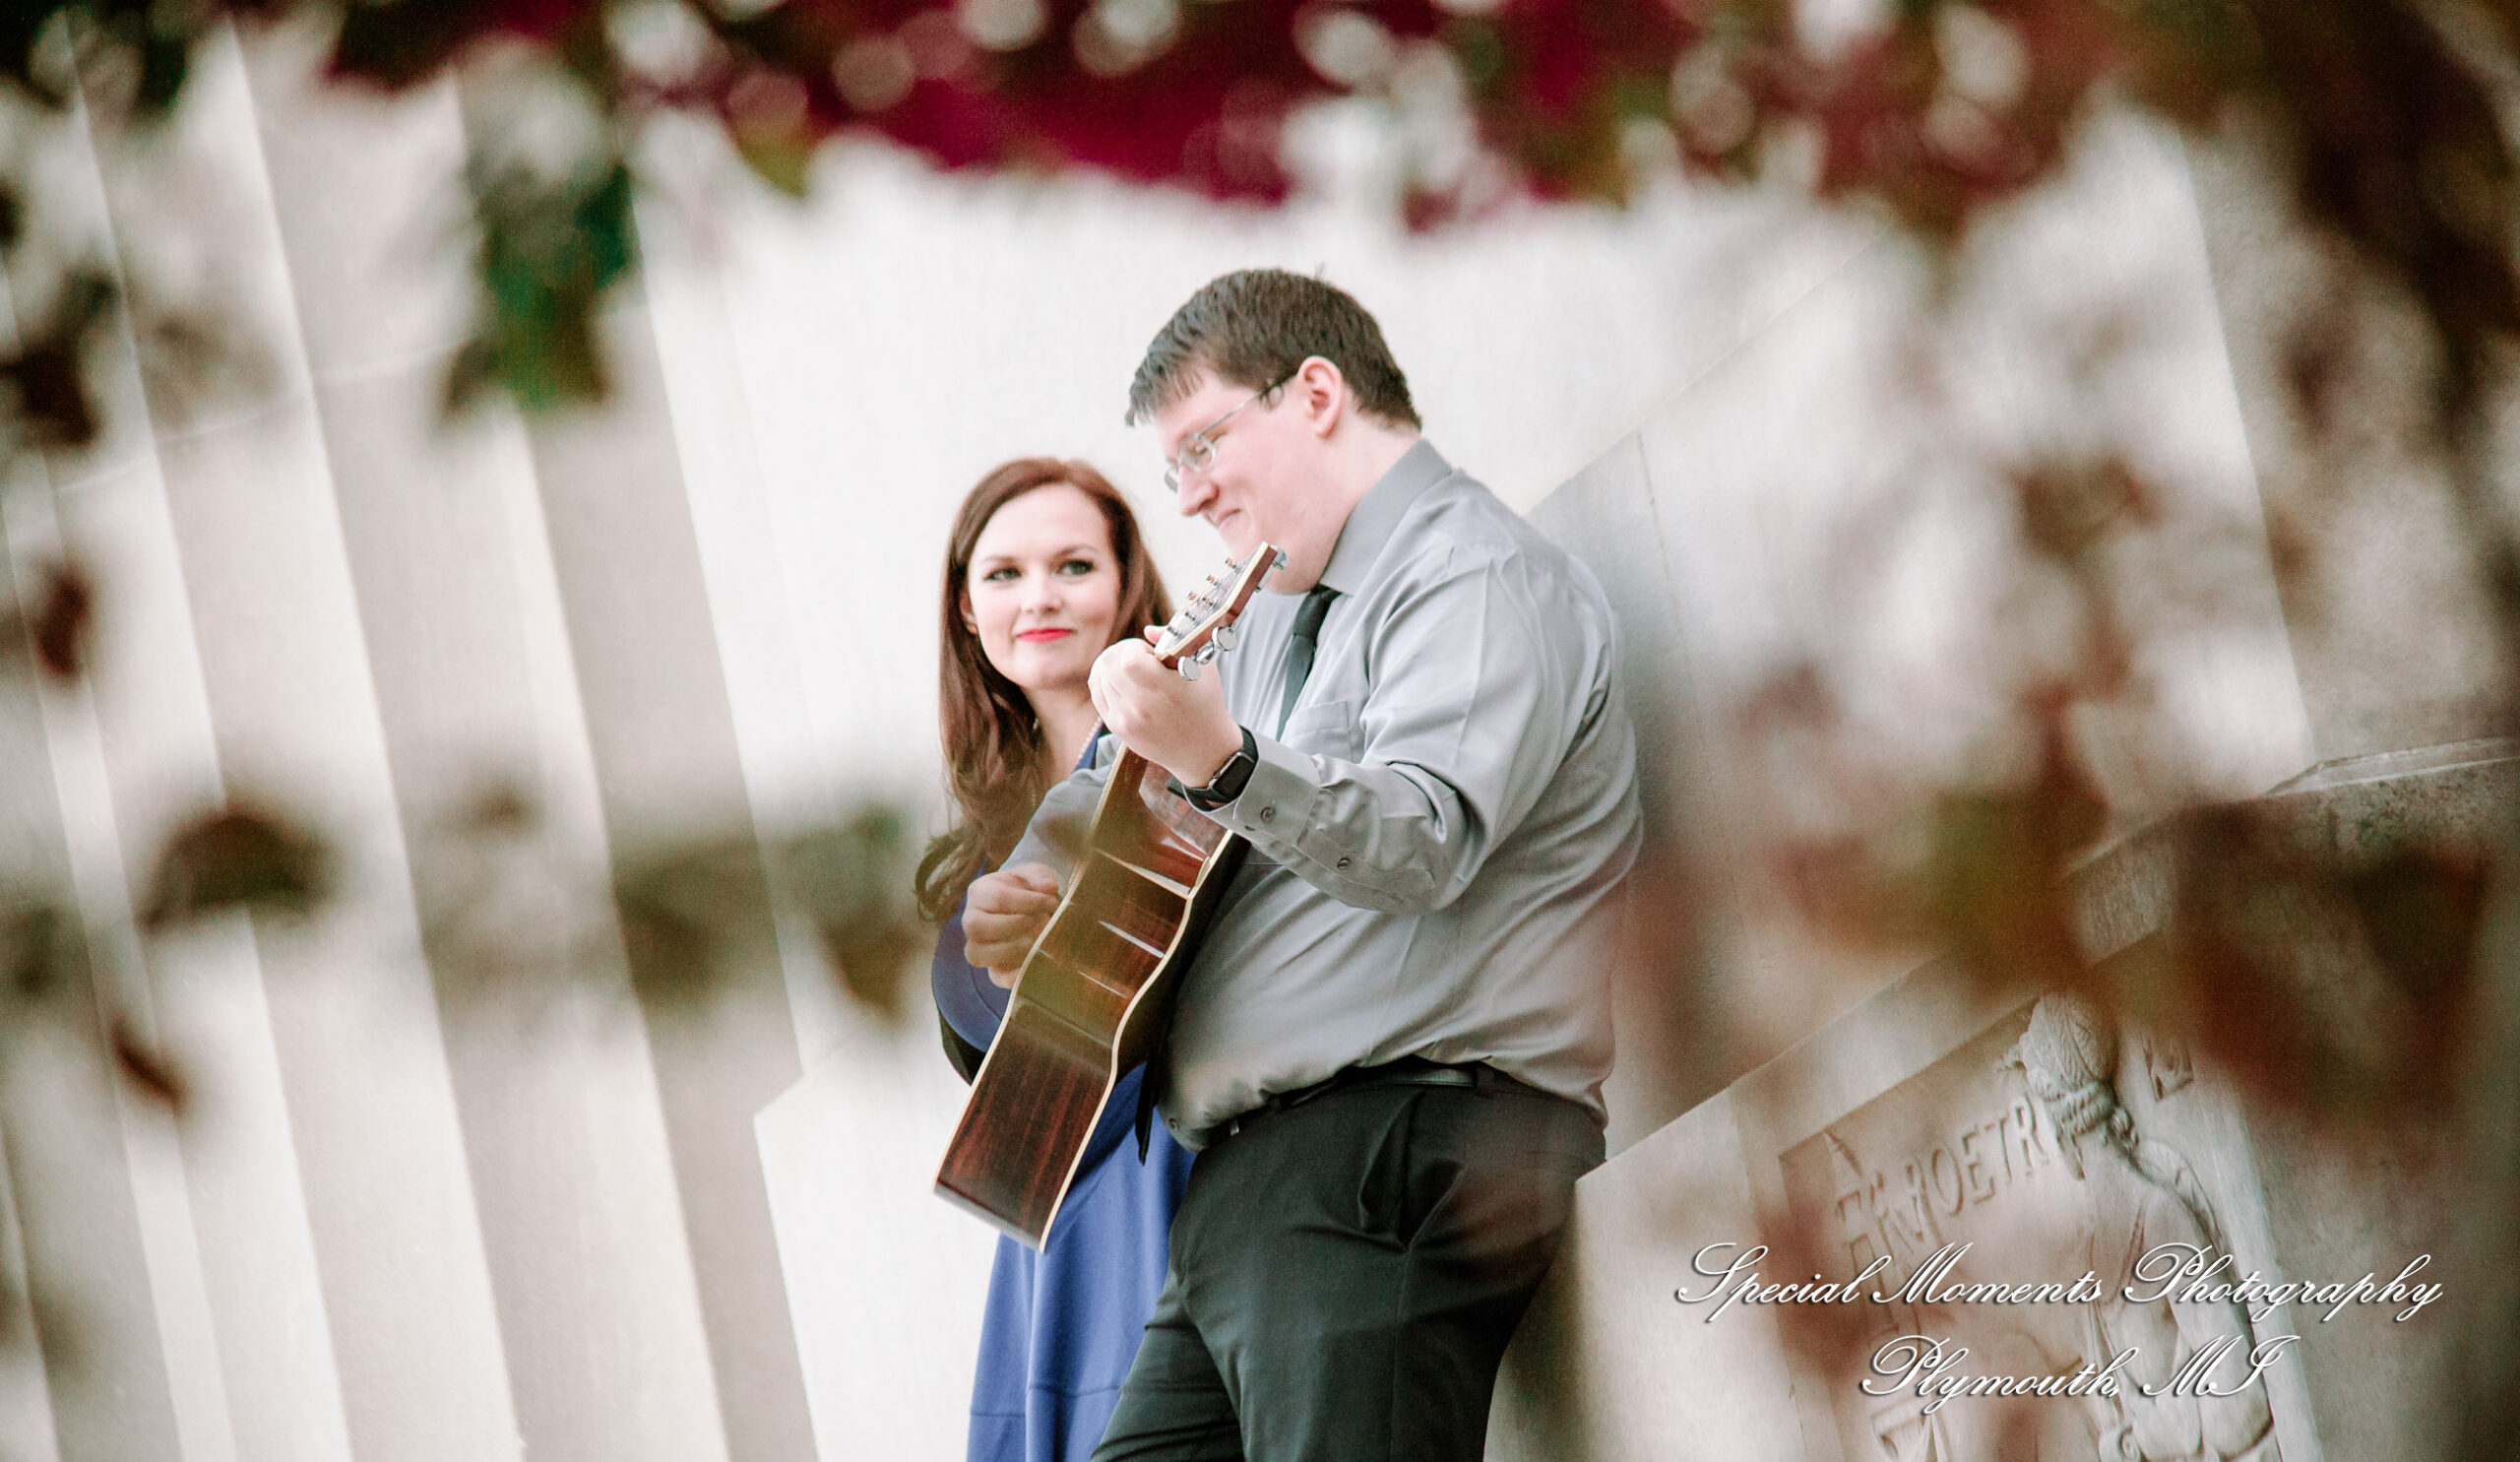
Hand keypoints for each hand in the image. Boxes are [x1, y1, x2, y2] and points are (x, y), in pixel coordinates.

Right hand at [965, 863, 1060, 987]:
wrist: (1032, 906)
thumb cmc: (1029, 888)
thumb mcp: (1035, 874)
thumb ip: (1040, 876)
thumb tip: (1048, 887)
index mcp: (980, 892)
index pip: (997, 898)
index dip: (1027, 902)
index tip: (1051, 902)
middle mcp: (971, 920)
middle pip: (977, 927)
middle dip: (1014, 926)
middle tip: (1041, 922)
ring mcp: (978, 946)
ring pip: (977, 954)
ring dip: (1012, 949)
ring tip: (1038, 941)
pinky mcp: (993, 969)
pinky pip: (995, 977)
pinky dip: (1014, 976)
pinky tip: (1034, 965)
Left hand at [1088, 632, 1243, 788]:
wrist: (1203, 750)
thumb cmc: (1206, 704)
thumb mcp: (1203, 666)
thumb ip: (1175, 641)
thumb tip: (1148, 631)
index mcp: (1166, 690)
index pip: (1129, 660)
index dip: (1134, 648)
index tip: (1149, 652)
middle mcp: (1142, 707)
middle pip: (1109, 665)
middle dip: (1121, 653)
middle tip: (1139, 657)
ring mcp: (1126, 720)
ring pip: (1100, 677)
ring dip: (1113, 666)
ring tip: (1133, 670)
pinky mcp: (1118, 728)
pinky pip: (1098, 693)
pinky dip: (1105, 680)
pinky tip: (1121, 679)